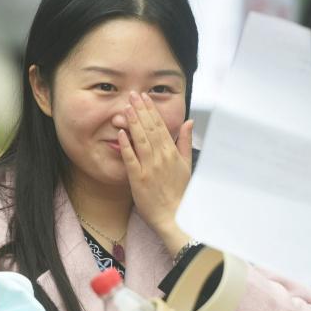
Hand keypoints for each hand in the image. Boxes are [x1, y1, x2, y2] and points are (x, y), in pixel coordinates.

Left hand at [118, 91, 193, 251]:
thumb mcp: (187, 164)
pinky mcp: (138, 179)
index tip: (144, 98)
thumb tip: (189, 122)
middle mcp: (161, 157)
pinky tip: (121, 132)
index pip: (160, 126)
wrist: (173, 215)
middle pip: (149, 129)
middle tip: (132, 95)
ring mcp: (149, 168)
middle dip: (140, 110)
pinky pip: (131, 158)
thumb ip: (185, 142)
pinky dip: (126, 144)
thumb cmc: (179, 191)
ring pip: (140, 140)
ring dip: (133, 122)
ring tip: (125, 107)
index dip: (151, 110)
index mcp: (172, 153)